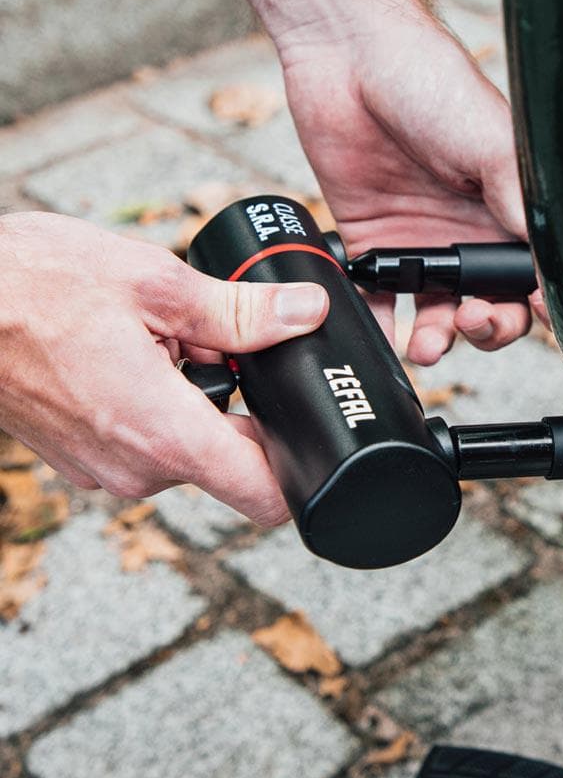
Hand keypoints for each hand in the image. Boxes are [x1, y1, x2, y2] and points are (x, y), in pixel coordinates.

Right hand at [0, 213, 327, 522]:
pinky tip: (135, 351)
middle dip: (242, 402)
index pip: (265, 495)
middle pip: (233, 457)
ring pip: (190, 444)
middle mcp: (136, 469)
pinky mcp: (85, 457)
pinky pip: (149, 439)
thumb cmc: (29, 287)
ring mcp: (106, 469)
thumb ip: (239, 312)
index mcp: (163, 435)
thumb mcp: (153, 282)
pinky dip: (161, 401)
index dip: (306, 471)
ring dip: (198, 395)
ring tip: (164, 337)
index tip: (318, 435)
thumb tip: (304, 316)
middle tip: (216, 340)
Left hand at [279, 14, 544, 364]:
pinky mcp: (374, 245)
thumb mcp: (494, 143)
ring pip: (440, 317)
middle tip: (472, 321)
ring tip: (426, 343)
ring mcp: (422, 246)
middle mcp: (471, 236)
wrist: (349, 55)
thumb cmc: (431, 83)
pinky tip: (383, 337)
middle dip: (487, 329)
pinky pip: (379, 302)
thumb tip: (554, 268)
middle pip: (492, 308)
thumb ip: (524, 204)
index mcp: (511, 212)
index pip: (534, 278)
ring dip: (438, 340)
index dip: (535, 306)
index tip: (528, 314)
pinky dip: (380, 328)